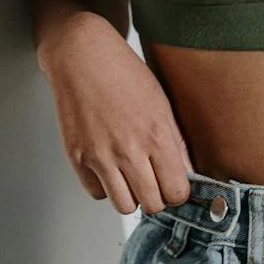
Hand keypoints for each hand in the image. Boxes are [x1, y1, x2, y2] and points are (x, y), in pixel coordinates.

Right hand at [39, 33, 194, 215]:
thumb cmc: (124, 74)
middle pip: (153, 204)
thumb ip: (176, 143)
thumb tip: (186, 174)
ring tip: (132, 177)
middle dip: (157, 197)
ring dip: (132, 197)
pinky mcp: (77, 157)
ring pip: (124, 206)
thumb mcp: (162, 104)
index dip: (178, 192)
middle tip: (154, 182)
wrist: (81, 56)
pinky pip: (97, 193)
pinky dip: (105, 187)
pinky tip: (109, 168)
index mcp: (156, 136)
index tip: (174, 184)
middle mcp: (128, 150)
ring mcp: (100, 156)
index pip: (177, 192)